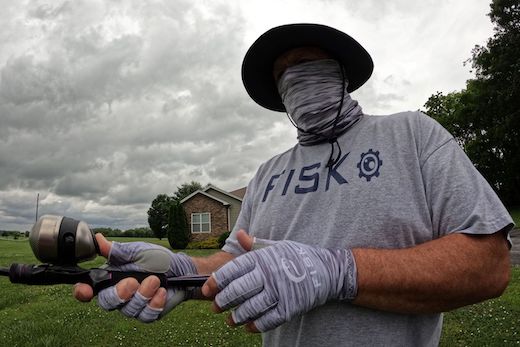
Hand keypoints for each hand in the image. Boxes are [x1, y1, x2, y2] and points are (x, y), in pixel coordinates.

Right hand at [73, 234, 196, 322]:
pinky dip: (154, 303)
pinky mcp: (147, 314)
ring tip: (155, 280)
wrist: (181, 270)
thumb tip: (97, 239)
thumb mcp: (137, 251)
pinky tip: (161, 292)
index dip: (83, 291)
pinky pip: (145, 315)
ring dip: (143, 294)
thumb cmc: (158, 258)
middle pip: (106, 302)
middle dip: (120, 293)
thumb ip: (117, 251)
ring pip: (128, 310)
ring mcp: (133, 305)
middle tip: (133, 282)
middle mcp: (119, 293)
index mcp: (112, 277)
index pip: (90, 288)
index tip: (85, 290)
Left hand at [202, 230, 357, 331]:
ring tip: (230, 320)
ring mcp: (279, 292)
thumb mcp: (276, 246)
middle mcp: (269, 274)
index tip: (207, 289)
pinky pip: (267, 320)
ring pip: (250, 308)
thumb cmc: (297, 257)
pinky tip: (248, 326)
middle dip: (222, 301)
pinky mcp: (289, 308)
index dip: (217, 281)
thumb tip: (238, 235)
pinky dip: (255, 325)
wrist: (327, 270)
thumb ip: (255, 245)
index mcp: (263, 258)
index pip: (233, 270)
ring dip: (236, 317)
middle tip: (215, 307)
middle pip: (238, 291)